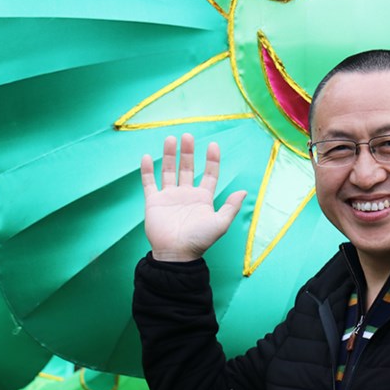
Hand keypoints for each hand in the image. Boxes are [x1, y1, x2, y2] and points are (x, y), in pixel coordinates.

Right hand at [141, 133, 246, 261]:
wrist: (176, 254)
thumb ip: (231, 207)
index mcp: (203, 198)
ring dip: (169, 155)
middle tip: (187, 136)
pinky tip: (146, 157)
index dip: (212, 160)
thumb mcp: (220, 224)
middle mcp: (186, 194)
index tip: (213, 145)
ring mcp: (169, 196)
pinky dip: (147, 170)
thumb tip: (243, 190)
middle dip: (187, 152)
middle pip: (188, 168)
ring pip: (169, 171)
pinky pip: (149, 182)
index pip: (210, 174)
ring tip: (170, 139)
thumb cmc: (199, 240)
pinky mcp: (154, 201)